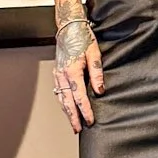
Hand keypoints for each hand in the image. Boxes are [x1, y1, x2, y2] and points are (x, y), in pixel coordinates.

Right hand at [52, 0, 103, 131]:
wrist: (68, 27)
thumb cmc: (82, 38)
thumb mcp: (95, 54)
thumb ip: (97, 74)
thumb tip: (100, 90)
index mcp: (73, 71)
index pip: (80, 97)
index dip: (85, 110)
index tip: (90, 120)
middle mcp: (62, 75)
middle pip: (67, 102)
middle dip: (73, 117)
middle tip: (78, 130)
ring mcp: (58, 75)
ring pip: (61, 98)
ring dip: (67, 112)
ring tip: (73, 123)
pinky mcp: (57, 73)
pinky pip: (59, 92)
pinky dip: (62, 102)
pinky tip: (67, 107)